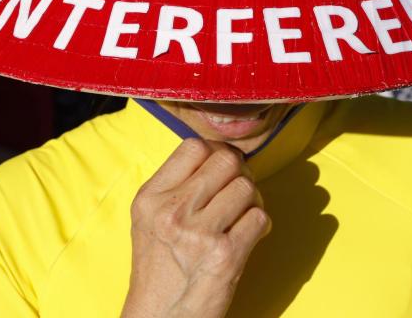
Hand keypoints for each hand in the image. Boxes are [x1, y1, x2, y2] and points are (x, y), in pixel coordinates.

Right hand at [121, 138, 270, 317]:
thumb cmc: (159, 265)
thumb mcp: (150, 216)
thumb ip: (176, 183)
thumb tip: (218, 152)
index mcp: (152, 197)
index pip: (193, 146)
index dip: (215, 150)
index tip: (220, 165)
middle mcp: (173, 211)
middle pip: (226, 160)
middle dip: (239, 171)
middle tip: (237, 186)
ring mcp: (200, 234)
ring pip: (247, 187)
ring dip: (252, 199)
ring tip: (241, 214)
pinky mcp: (226, 256)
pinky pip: (260, 217)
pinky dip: (260, 224)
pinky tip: (247, 234)